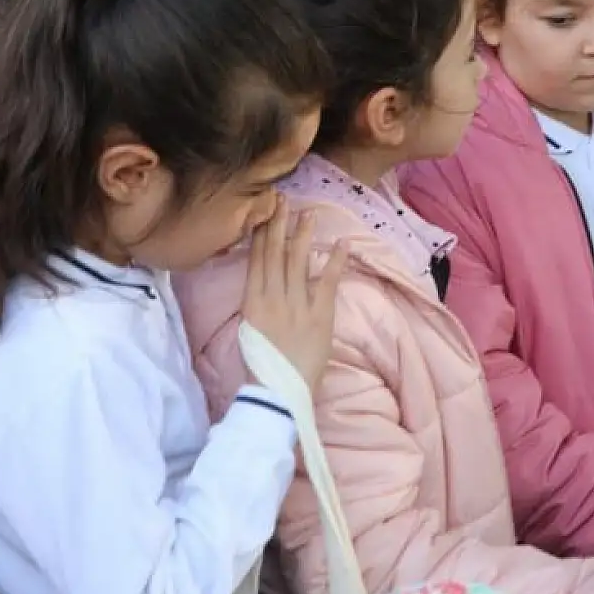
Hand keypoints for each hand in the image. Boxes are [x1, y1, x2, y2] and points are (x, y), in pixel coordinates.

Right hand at [241, 203, 350, 389]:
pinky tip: (342, 243)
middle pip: (276, 253)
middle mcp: (272, 298)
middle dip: (279, 224)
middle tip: (283, 199)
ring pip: (299, 261)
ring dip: (304, 235)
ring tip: (310, 212)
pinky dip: (336, 262)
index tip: (265, 211)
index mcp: (252, 302)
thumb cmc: (261, 368)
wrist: (277, 394)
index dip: (262, 233)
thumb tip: (263, 284)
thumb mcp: (251, 331)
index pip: (257, 259)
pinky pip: (328, 283)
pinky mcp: (319, 316)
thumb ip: (258, 305)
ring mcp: (297, 306)